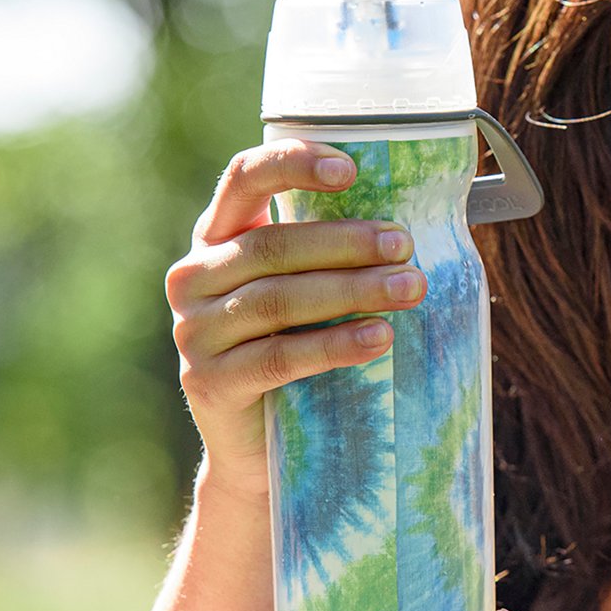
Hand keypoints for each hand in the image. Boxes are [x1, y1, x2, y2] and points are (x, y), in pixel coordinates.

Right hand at [165, 140, 426, 484]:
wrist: (258, 446)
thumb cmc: (299, 349)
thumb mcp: (308, 293)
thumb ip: (335, 254)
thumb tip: (417, 226)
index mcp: (218, 236)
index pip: (245, 178)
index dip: (293, 163)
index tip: (351, 169)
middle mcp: (194, 276)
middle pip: (272, 246)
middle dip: (347, 244)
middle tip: (406, 246)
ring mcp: (193, 331)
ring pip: (278, 300)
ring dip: (351, 291)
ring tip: (411, 289)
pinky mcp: (208, 383)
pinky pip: (279, 357)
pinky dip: (334, 344)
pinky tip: (379, 337)